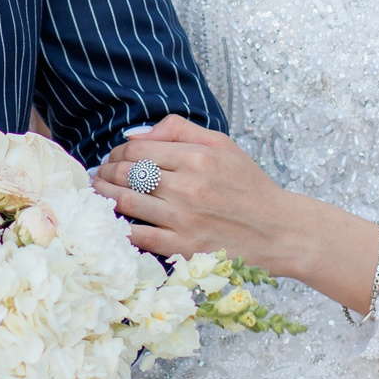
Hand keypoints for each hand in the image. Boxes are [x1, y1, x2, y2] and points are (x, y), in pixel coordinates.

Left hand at [93, 116, 378, 311]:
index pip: (138, 149)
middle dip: (106, 172)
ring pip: (127, 202)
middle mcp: (189, 187)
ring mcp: (184, 219)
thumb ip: (178, 130)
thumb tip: (134, 135)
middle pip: (128, 173)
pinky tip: (110, 222)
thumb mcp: (222, 145)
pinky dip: (119, 227)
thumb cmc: (249, 187)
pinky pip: (138, 236)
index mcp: (198, 157)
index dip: (117, 152)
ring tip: (98, 194)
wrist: (280, 232)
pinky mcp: (183, 248)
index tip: (113, 158)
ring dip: (105, 196)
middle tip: (99, 175)